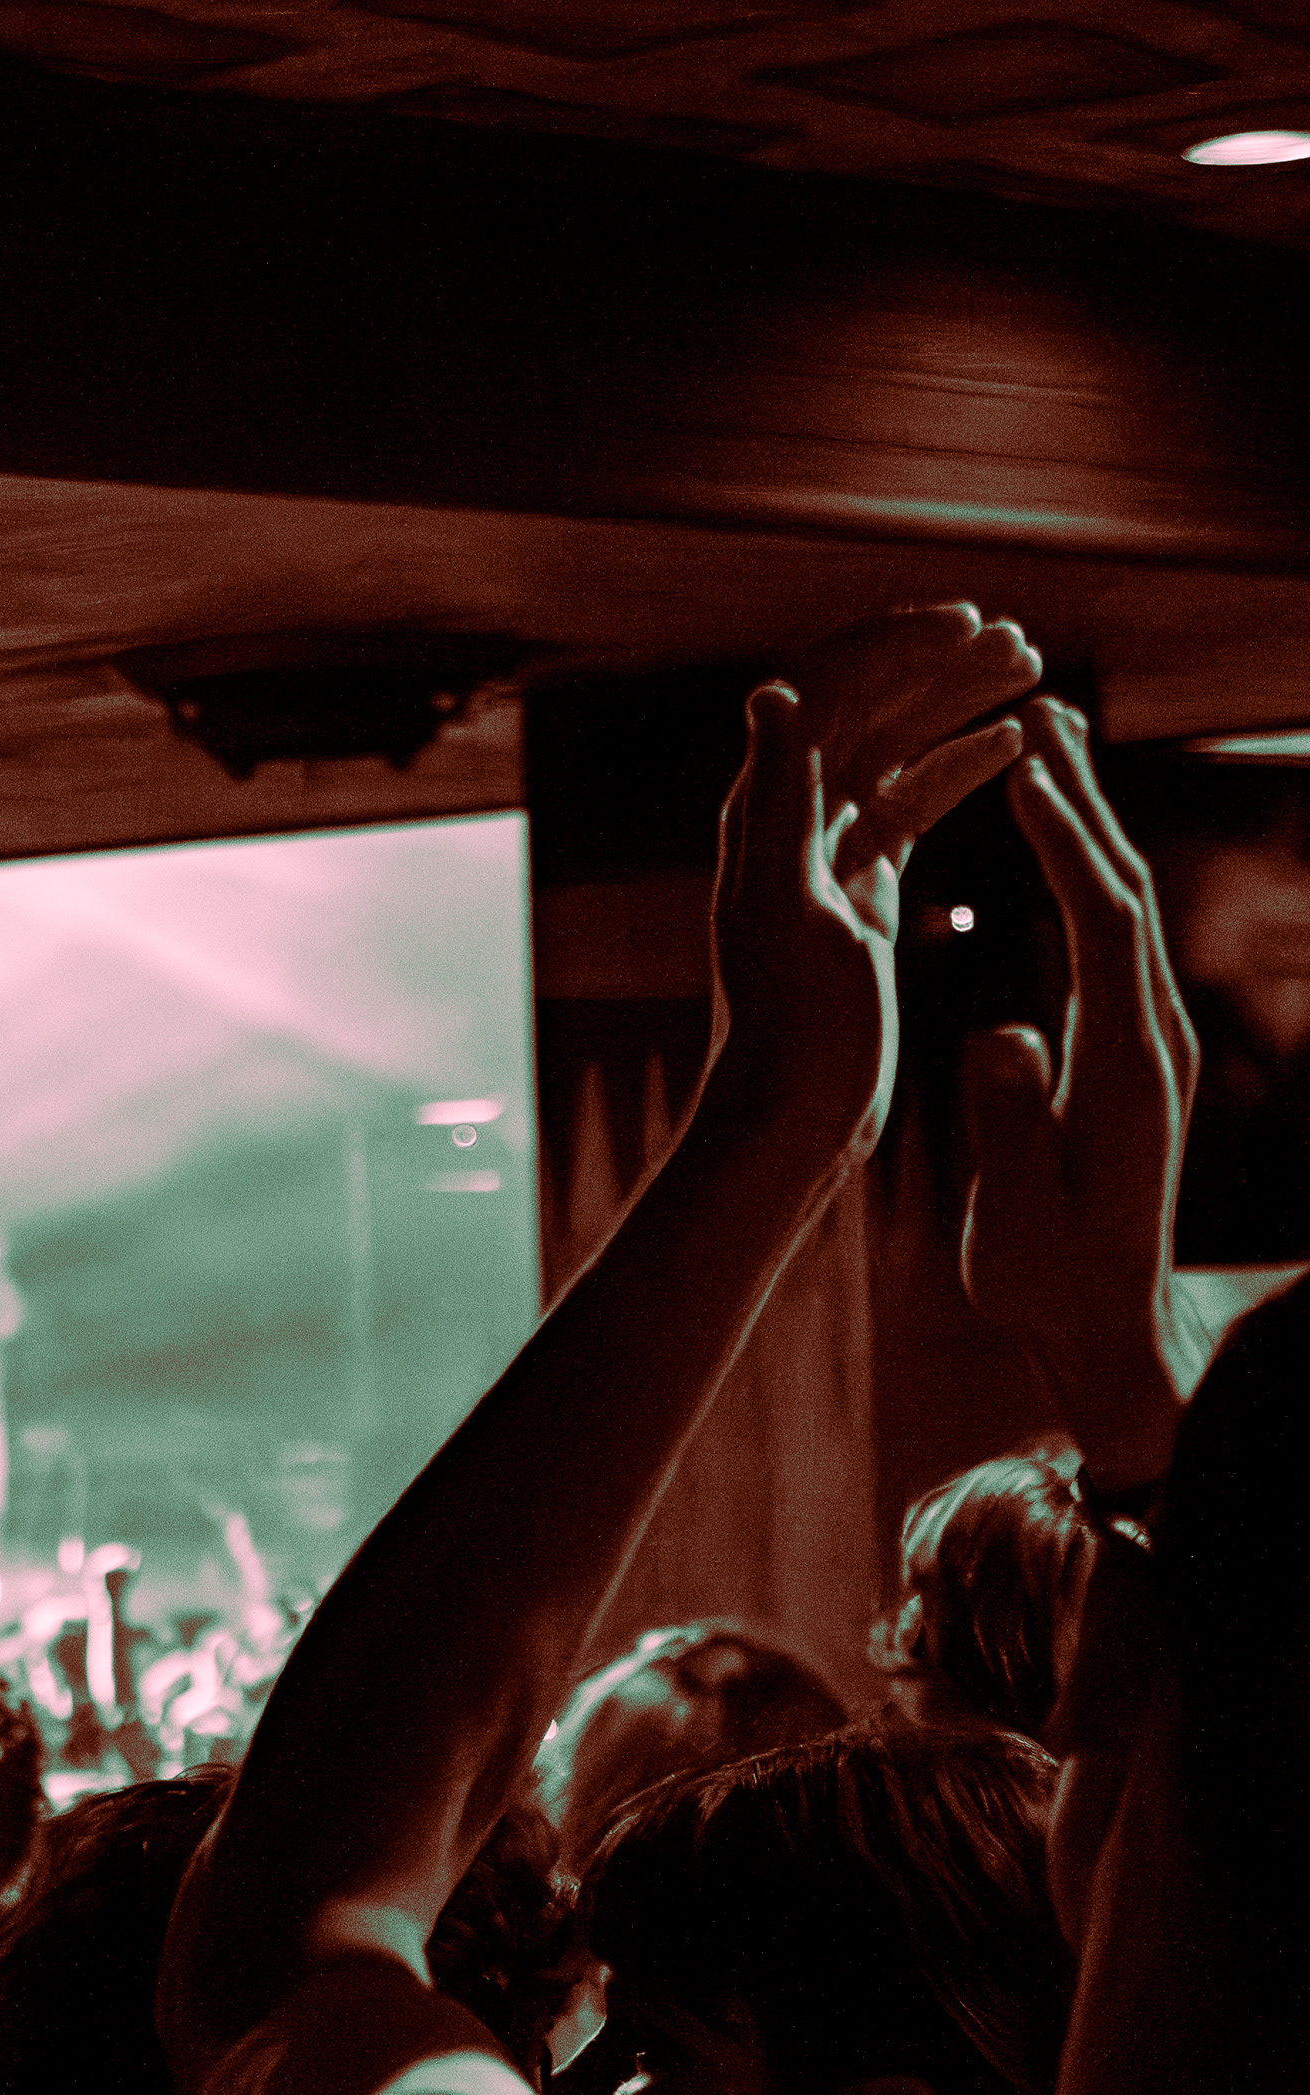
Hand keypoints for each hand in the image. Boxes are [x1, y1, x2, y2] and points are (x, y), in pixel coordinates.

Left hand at [703, 610, 1034, 1160]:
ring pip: (892, 751)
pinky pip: (907, 808)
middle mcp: (786, 822)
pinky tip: (1010, 745)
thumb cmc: (791, 1022)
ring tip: (1030, 670)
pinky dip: (955, 767)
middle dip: (933, 664)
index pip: (821, 692)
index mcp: (765, 812)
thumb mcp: (786, 902)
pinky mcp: (858, 892)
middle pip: (861, 711)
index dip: (890, 644)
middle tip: (1020, 640)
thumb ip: (780, 797)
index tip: (968, 619)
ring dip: (952, 703)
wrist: (792, 1113)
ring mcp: (823, 855)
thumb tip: (768, 692)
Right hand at [962, 698, 1205, 1485]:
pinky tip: (1054, 848)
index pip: (1100, 925)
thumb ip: (1007, 1120)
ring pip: (1120, 907)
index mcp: (1121, 1066)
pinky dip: (1079, 874)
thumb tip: (1001, 1036)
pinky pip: (1106, 938)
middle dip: (1083, 800)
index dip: (1064, 844)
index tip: (1023, 769)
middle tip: (1044, 712)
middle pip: (1122, 892)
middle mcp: (1148, 1039)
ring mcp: (1144, 1043)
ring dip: (1083, 824)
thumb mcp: (1015, 1211)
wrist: (1108, 1327)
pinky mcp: (1127, 1055)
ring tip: (1046, 749)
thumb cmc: (1048, 1278)